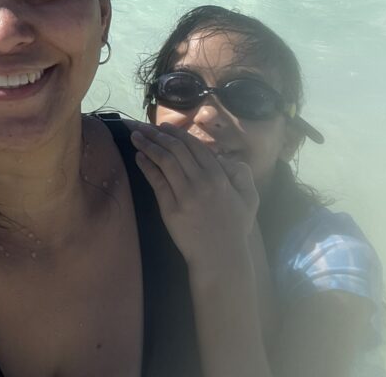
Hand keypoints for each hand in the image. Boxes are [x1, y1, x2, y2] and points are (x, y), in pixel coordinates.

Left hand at [130, 121, 258, 269]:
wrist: (220, 257)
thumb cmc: (234, 229)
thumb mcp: (249, 199)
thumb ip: (242, 175)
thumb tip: (226, 158)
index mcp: (220, 177)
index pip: (194, 146)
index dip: (177, 133)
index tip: (164, 126)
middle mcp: (202, 182)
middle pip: (176, 149)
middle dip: (157, 134)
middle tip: (143, 126)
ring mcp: (185, 194)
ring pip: (164, 161)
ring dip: (148, 145)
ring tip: (136, 135)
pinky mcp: (170, 208)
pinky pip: (156, 181)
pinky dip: (146, 165)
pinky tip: (139, 156)